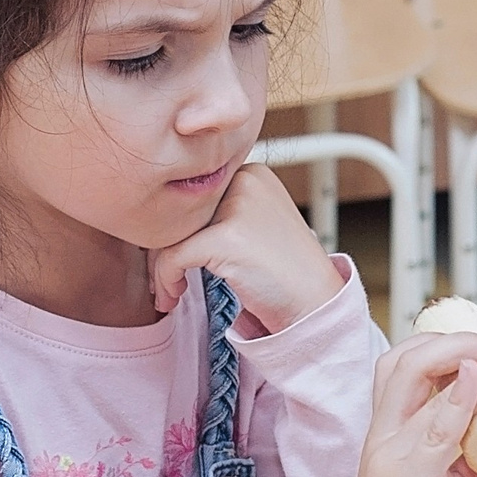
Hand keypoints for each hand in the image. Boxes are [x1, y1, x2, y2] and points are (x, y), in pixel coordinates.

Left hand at [150, 164, 344, 333]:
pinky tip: (173, 296)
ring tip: (169, 290)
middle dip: (164, 247)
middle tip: (166, 278)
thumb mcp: (256, 225)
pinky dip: (166, 279)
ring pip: (169, 231)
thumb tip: (164, 221)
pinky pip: (172, 256)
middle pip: (179, 210)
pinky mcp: (225, 237)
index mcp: (253, 172)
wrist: (315, 304)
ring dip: (161, 266)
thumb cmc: (286, 273)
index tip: (173, 259)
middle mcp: (246, 180)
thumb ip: (219, 213)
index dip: (177, 228)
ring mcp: (237, 206)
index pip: (194, 194)